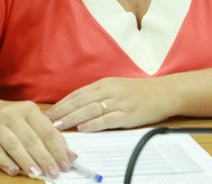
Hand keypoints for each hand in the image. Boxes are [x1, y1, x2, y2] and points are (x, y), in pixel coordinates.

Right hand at [0, 100, 74, 179]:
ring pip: (14, 146)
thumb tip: (70, 156)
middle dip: (45, 158)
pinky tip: (16, 171)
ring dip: (27, 161)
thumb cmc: (14, 120)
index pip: (46, 131)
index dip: (57, 149)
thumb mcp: (32, 121)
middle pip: (31, 139)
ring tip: (38, 174)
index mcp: (28, 109)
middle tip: (54, 172)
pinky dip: (6, 163)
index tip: (65, 163)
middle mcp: (12, 115)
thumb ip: (51, 136)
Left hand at [46, 77, 172, 132]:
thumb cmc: (140, 92)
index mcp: (105, 84)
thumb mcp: (117, 88)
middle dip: (61, 112)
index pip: (77, 94)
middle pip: (80, 101)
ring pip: (90, 110)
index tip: (48, 113)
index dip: (61, 104)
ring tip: (58, 127)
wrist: (165, 92)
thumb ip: (99, 95)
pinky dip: (94, 124)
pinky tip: (83, 128)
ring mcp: (119, 102)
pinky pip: (107, 119)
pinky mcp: (128, 114)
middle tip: (46, 122)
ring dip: (72, 118)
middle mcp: (110, 91)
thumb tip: (78, 107)